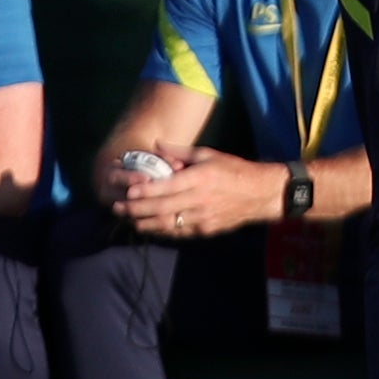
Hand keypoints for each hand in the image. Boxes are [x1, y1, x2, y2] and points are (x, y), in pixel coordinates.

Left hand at [110, 146, 286, 238]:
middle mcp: (199, 200)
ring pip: (167, 224)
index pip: (165, 188)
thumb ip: (180, 152)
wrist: (261, 194)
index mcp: (199, 178)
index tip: (127, 192)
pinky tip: (150, 227)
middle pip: (161, 209)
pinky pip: (179, 232)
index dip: (144, 192)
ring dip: (145, 223)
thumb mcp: (209, 154)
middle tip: (117, 208)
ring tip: (128, 219)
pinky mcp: (206, 230)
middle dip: (136, 210)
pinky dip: (162, 230)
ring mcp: (202, 218)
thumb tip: (156, 145)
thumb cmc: (234, 170)